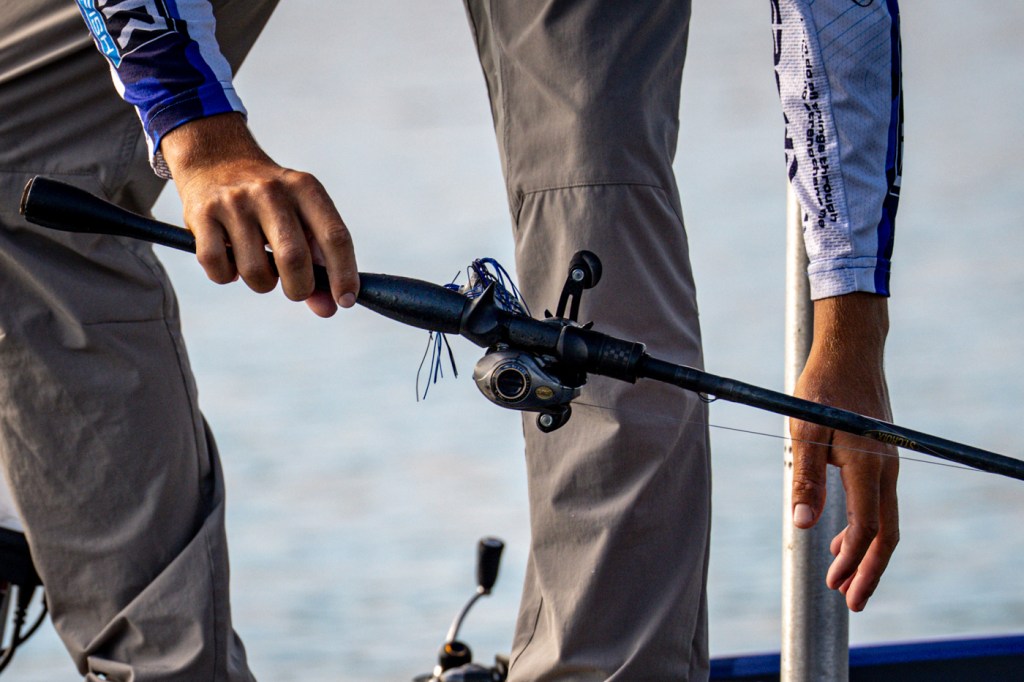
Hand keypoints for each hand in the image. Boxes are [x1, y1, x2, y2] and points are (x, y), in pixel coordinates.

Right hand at [160, 113, 357, 316]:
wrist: (216, 157)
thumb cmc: (271, 201)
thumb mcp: (300, 216)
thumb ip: (318, 262)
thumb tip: (328, 308)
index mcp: (305, 188)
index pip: (334, 236)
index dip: (344, 274)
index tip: (346, 300)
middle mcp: (271, 191)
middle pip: (294, 258)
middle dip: (300, 288)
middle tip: (296, 290)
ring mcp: (234, 201)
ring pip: (255, 270)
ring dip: (262, 284)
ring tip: (260, 268)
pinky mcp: (202, 213)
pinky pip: (218, 267)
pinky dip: (226, 276)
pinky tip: (230, 262)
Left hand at [790, 293, 899, 611]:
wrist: (850, 350)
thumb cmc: (823, 389)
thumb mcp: (805, 432)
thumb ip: (806, 478)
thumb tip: (802, 524)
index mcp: (869, 468)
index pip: (867, 529)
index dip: (852, 563)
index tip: (835, 587)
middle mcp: (886, 470)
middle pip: (885, 534)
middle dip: (869, 571)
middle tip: (852, 603)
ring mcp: (886, 463)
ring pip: (883, 520)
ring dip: (865, 552)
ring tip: (842, 579)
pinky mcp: (879, 455)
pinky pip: (877, 503)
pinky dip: (863, 527)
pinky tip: (838, 538)